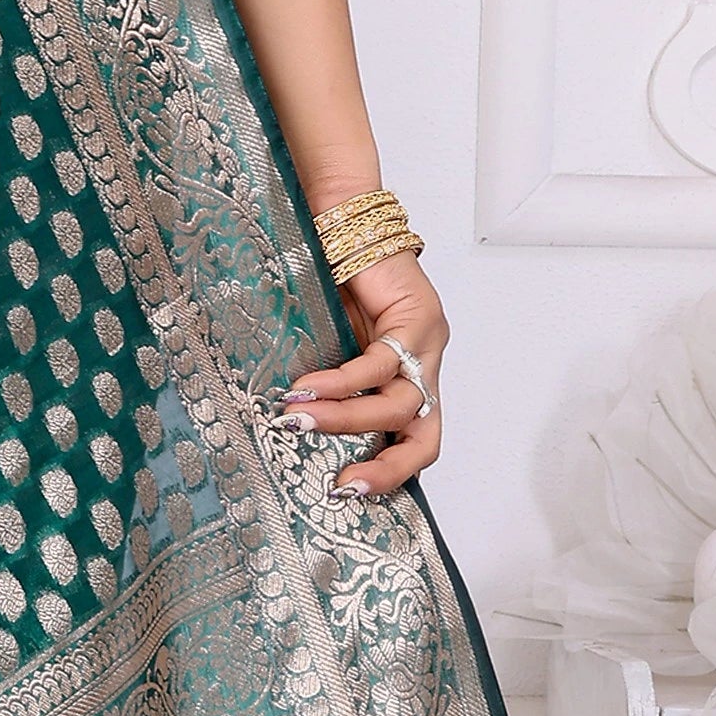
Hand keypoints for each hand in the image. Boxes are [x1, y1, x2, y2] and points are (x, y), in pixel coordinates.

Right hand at [282, 253, 444, 498]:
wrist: (340, 221)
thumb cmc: (329, 284)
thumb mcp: (327, 348)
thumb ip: (326, 386)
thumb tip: (287, 431)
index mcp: (409, 380)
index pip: (416, 443)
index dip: (390, 475)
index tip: (345, 495)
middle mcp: (425, 366)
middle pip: (425, 437)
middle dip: (388, 469)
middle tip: (344, 487)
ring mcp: (427, 343)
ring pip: (399, 404)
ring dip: (346, 419)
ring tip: (298, 420)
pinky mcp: (418, 316)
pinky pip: (381, 363)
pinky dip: (343, 382)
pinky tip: (307, 388)